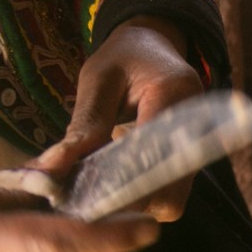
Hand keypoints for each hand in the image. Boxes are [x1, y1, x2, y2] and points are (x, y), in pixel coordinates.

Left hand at [32, 15, 203, 219]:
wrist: (155, 47)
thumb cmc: (123, 58)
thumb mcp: (97, 80)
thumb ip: (83, 125)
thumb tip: (53, 169)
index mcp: (173, 94)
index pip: (152, 155)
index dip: (119, 184)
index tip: (83, 199)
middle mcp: (198, 126)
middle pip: (168, 192)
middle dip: (127, 203)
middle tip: (86, 204)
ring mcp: (198, 149)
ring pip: (170, 200)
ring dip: (134, 204)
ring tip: (97, 197)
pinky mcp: (189, 162)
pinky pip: (169, 194)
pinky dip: (141, 198)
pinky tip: (113, 189)